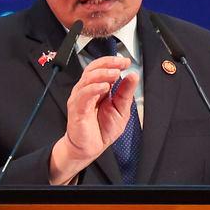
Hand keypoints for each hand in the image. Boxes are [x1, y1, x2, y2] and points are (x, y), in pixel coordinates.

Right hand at [49, 56, 138, 183]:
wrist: (90, 148)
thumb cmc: (102, 129)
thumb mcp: (121, 109)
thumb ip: (125, 92)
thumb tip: (132, 75)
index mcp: (98, 88)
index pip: (102, 68)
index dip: (113, 62)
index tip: (126, 62)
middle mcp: (87, 90)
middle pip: (93, 68)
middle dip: (108, 63)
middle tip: (121, 64)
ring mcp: (80, 98)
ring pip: (87, 78)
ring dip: (103, 74)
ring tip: (115, 74)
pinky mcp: (77, 109)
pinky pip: (83, 95)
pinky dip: (93, 88)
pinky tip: (104, 87)